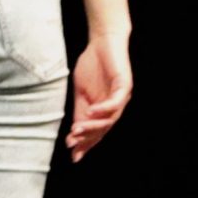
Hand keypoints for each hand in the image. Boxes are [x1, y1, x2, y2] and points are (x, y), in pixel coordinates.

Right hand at [66, 36, 132, 161]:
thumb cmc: (92, 65)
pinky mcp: (124, 85)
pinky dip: (103, 109)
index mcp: (105, 109)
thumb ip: (79, 110)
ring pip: (109, 119)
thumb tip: (73, 132)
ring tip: (77, 131)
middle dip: (87, 139)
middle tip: (72, 145)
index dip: (86, 144)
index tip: (73, 155)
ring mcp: (121, 97)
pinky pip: (114, 102)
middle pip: (103, 129)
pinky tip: (91, 112)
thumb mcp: (80, 91)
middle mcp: (116, 106)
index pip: (97, 131)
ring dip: (93, 126)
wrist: (103, 41)